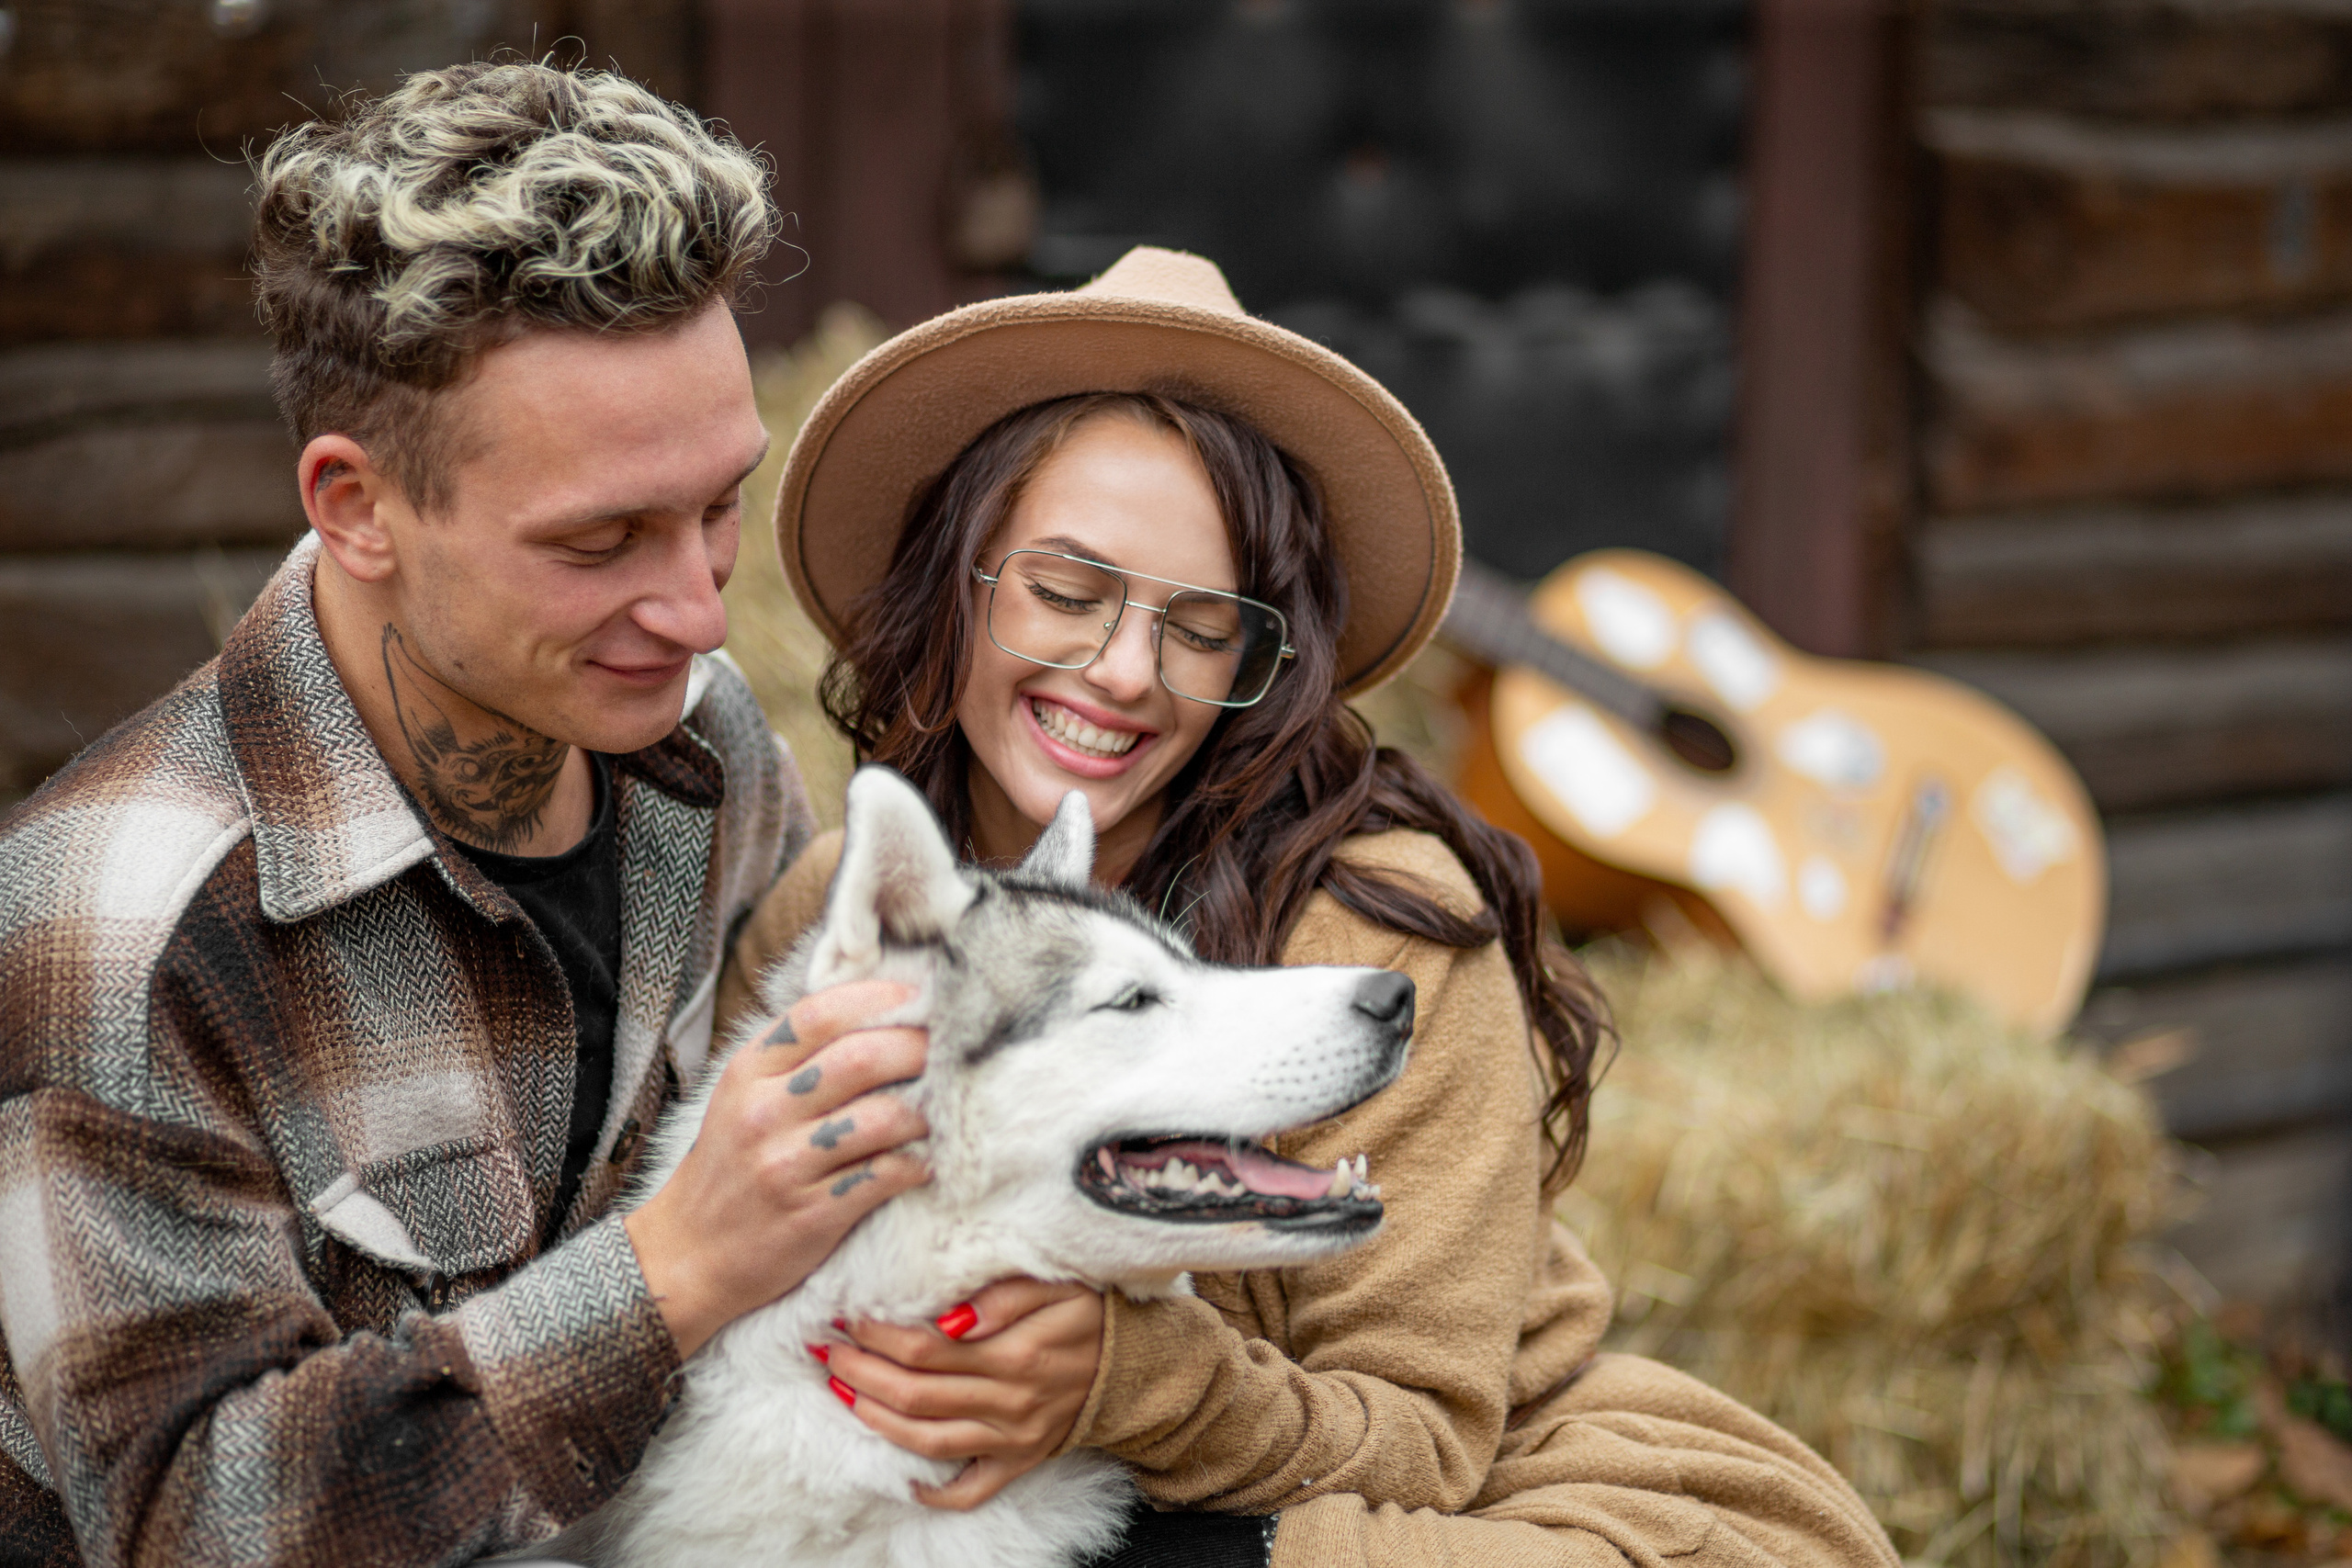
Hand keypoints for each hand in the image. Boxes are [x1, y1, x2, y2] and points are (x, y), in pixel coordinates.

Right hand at [625, 979, 929, 1357]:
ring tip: (941, 1109)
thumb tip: (878, 1011)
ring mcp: (787, 1165)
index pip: (820, 1014)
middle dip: (919, 1048)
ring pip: (883, 1118)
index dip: (880, 999)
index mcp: (749, 1072)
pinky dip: (918, 1164)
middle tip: (950, 1052)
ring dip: (927, 1111)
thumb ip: (797, 1057)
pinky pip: (885, 1175)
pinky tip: (927, 1161)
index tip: (920, 998)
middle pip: (862, 1059)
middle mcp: (765, 1113)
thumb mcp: (743, 1096)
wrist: (688, 1254)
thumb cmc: (730, 1166)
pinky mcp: (812, 1213)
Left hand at [824, 1277, 1106, 1509]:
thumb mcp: (1060, 1285)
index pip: (925, 1347)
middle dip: (861, 1372)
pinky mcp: (1018, 1462)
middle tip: (828, 1351)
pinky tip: (901, 1478)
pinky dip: (932, 1491)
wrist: (1138, 1366)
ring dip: (875, 1418)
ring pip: (926, 1440)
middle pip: (914, 1394)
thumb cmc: (1090, 1314)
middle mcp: (1009, 1402)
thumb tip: (952, 1317)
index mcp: (1016, 1353)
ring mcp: (1011, 1439)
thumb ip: (1007, 1295)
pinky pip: (969, 1489)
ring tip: (842, 1393)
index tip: (849, 1314)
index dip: (878, 1334)